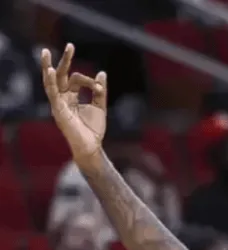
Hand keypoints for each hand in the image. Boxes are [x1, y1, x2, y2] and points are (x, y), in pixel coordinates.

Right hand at [41, 44, 107, 163]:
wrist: (92, 147)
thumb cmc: (93, 129)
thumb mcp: (100, 107)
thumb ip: (100, 91)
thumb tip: (102, 72)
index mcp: (71, 97)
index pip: (77, 79)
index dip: (90, 80)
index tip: (100, 86)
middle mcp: (62, 98)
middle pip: (60, 75)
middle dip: (64, 60)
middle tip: (70, 46)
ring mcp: (58, 104)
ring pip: (51, 82)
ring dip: (48, 67)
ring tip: (46, 52)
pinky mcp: (58, 111)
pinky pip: (52, 94)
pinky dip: (51, 82)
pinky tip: (49, 71)